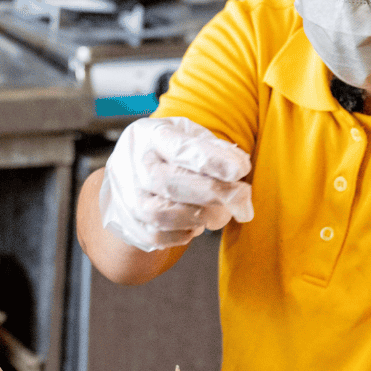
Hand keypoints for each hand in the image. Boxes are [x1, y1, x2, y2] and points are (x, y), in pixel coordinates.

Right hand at [100, 116, 253, 251]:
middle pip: (170, 183)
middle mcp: (132, 164)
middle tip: (243, 199)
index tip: (241, 170)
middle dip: (213, 193)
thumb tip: (240, 168)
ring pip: (161, 214)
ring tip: (219, 214)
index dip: (213, 160)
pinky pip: (157, 236)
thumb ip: (215, 149)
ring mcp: (126, 196)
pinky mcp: (129, 223)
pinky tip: (197, 223)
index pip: (181, 149)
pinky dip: (184, 234)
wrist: (131, 175)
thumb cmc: (170, 153)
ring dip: (199, 216)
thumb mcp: (190, 137)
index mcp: (150, 134)